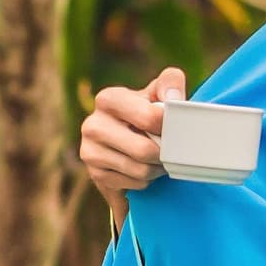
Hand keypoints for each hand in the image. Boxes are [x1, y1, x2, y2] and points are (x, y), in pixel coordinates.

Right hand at [79, 65, 186, 209]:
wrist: (124, 138)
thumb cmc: (145, 111)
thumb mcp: (157, 91)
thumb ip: (170, 83)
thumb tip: (174, 99)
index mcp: (108, 99)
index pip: (150, 117)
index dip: (170, 127)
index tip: (175, 128)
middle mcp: (93, 125)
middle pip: (144, 150)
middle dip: (164, 153)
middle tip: (171, 149)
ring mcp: (90, 152)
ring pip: (140, 170)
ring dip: (157, 168)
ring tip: (158, 158)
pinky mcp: (95, 174)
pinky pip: (134, 183)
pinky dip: (145, 180)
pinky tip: (143, 168)